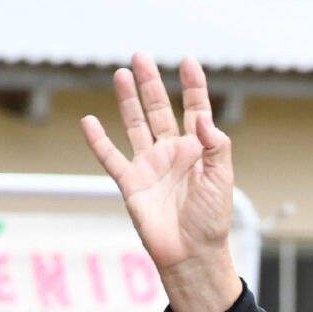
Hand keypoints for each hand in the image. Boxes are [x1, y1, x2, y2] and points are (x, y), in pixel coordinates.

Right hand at [81, 53, 241, 311]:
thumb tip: (202, 118)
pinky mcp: (131, 184)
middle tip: (141, 56)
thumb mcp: (222, 180)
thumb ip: (215, 145)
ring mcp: (150, 166)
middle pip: (159, 109)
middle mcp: (172, 153)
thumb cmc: (211, 221)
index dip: (193, 87)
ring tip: (121, 74)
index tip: (188, 62)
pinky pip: (111, 158)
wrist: (191, 255)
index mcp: (198, 150)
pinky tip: (90, 121)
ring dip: (128, 101)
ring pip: (136, 125)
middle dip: (151, 84)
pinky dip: (99, 141)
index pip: (195, 110)